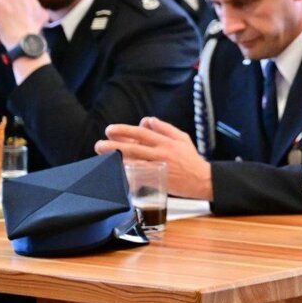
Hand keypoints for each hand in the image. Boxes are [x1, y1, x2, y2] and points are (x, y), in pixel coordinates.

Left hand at [95, 117, 213, 199]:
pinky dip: (126, 174)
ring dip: (116, 159)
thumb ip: (165, 128)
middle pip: (134, 148)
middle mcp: (161, 154)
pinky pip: (138, 178)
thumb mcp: (182, 138)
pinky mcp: (157, 182)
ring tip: (102, 157)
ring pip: (133, 162)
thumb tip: (146, 120)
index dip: (124, 130)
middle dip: (114, 145)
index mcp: (166, 142)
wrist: (202, 180)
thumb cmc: (191, 159)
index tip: (110, 130)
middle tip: (99, 144)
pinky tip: (114, 172)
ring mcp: (158, 168)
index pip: (142, 133)